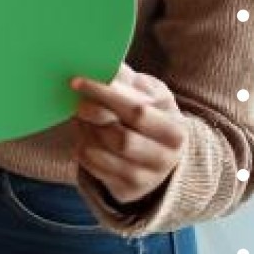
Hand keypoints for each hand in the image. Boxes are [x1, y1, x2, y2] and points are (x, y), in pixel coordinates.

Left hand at [71, 65, 188, 205]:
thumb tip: (104, 63)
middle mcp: (165, 159)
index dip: (105, 95)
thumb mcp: (150, 95)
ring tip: (83, 118)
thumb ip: (129, 81)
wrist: (160, 156)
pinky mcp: (126, 189)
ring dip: (86, 132)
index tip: (78, 81)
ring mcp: (146, 178)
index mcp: (175, 131)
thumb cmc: (151, 117)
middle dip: (93, 117)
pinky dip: (82, 147)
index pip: (137, 112)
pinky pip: (91, 166)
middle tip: (78, 104)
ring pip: (102, 153)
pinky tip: (87, 136)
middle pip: (120, 138)